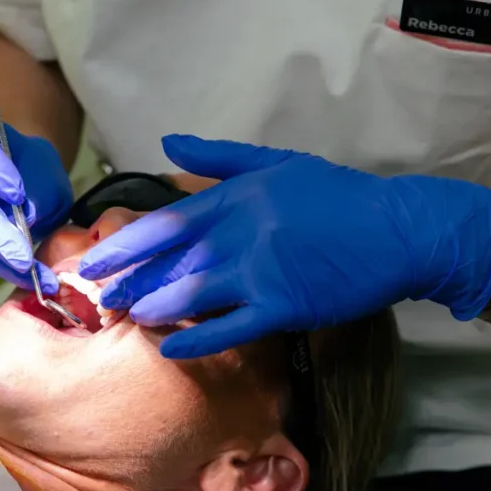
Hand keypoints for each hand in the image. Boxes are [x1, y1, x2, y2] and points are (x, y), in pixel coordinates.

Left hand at [78, 135, 490, 358]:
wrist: (398, 229)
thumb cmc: (335, 196)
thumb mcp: (277, 164)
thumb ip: (218, 157)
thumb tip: (168, 143)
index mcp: (235, 197)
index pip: (165, 224)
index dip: (124, 245)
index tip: (92, 261)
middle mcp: (240, 233)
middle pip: (170, 262)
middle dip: (131, 281)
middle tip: (100, 298)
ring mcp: (261, 271)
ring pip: (191, 293)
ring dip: (155, 307)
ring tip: (129, 318)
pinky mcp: (284, 306)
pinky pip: (230, 327)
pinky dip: (197, 338)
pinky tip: (170, 347)